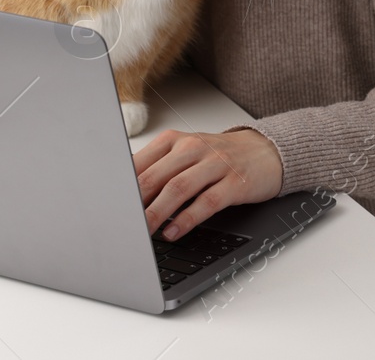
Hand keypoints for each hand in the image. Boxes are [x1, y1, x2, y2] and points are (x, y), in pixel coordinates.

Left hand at [133, 128, 283, 240]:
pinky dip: (187, 219)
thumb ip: (156, 171)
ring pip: (178, 188)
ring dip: (157, 213)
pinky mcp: (235, 182)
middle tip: (121, 225)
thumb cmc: (218, 157)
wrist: (264, 151)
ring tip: (143, 232)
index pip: (139, 164)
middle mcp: (193, 148)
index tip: (110, 207)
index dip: (122, 188)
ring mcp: (215, 164)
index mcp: (174, 141)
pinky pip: (207, 202)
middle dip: (135, 204)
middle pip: (155, 177)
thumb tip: (123, 197)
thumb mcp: (185, 155)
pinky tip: (174, 232)